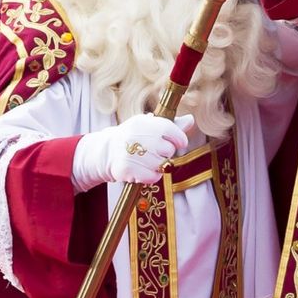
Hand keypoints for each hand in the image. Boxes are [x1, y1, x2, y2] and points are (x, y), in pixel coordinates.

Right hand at [72, 113, 195, 186]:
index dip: (179, 139)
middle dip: (165, 153)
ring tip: (146, 161)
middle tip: (153, 152)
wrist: (106, 152)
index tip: (178, 143)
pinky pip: (153, 177)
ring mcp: (131, 153)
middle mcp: (137, 136)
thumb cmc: (134, 138)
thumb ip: (172, 125)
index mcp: (144, 122)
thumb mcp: (149, 126)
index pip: (171, 130)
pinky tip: (143, 170)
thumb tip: (191, 120)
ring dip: (158, 166)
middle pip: (169, 150)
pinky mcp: (127, 169)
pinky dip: (151, 176)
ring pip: (162, 165)